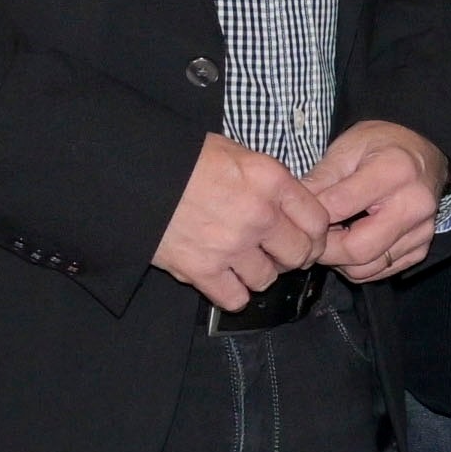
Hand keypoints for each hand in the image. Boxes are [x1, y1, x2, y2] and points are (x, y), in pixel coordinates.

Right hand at [153, 133, 328, 309]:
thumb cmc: (182, 159)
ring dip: (257, 274)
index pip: (318, 220)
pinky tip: (223, 278)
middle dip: (290, 256)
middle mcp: (258, 215)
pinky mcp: (201, 269)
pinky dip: (231, 293)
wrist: (132, 173)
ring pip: (267, 279)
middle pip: (299, 255)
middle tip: (275, 253)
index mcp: (270, 181)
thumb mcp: (235, 153)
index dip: (315, 233)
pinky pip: (235, 299)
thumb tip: (291, 204)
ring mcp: (231, 245)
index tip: (307, 237)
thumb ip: (268, 181)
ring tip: (241, 260)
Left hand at [310, 121, 448, 286]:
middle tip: (310, 237)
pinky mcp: (422, 247)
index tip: (299, 216)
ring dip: (340, 260)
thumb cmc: (381, 145)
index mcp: (395, 172)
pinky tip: (351, 242)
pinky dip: (359, 264)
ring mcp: (422, 230)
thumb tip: (292, 209)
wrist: (420, 149)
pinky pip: (382, 270)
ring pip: (368, 267)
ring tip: (331, 237)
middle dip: (325, 249)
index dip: (312, 216)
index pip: (340, 208)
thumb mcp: (345, 149)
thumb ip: (319, 181)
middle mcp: (414, 205)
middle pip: (358, 250)